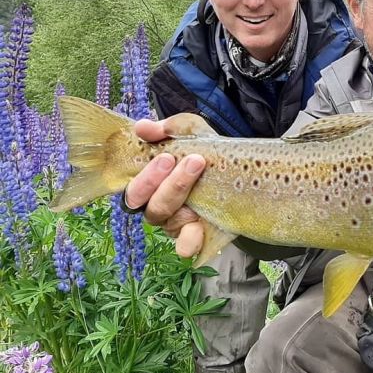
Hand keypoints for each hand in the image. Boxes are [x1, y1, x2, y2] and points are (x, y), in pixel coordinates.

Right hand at [125, 118, 205, 257]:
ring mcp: (175, 223)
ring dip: (180, 193)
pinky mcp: (196, 235)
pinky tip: (199, 226)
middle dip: (165, 183)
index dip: (145, 176)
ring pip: (167, 219)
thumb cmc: (205, 150)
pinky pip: (185, 245)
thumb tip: (143, 128)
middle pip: (149, 205)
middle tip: (190, 160)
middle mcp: (156, 206)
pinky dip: (190, 239)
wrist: (239, 170)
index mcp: (149, 185)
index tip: (167, 156)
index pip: (133, 188)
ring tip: (200, 169)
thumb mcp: (193, 132)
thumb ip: (170, 127)